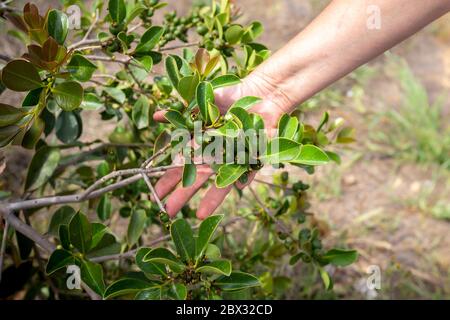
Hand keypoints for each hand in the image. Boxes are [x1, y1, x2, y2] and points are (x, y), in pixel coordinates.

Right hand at [152, 77, 284, 218]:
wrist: (258, 94)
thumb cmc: (229, 97)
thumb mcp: (201, 103)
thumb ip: (180, 113)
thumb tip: (156, 115)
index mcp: (200, 145)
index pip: (180, 165)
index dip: (168, 179)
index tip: (156, 193)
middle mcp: (214, 156)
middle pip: (196, 179)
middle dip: (182, 195)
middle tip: (169, 211)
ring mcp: (232, 160)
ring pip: (219, 183)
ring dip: (210, 199)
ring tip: (199, 216)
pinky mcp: (252, 159)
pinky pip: (247, 173)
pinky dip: (243, 179)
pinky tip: (238, 187)